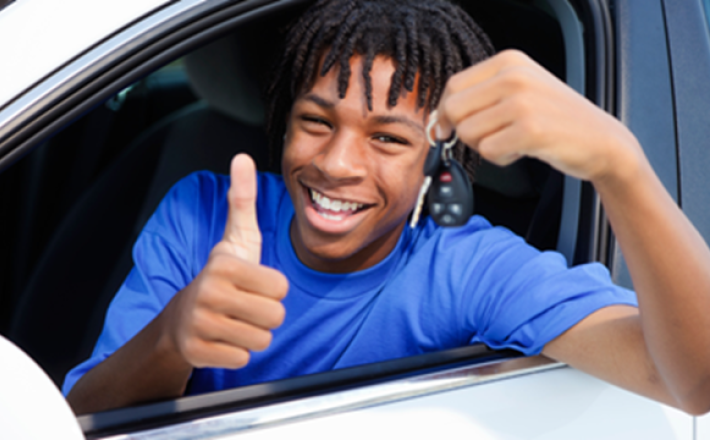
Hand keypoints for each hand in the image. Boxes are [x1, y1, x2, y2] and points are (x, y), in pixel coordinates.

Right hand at [161, 154, 288, 368]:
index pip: (281, 287)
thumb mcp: (236, 238)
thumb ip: (243, 199)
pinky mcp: (197, 352)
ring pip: (261, 340)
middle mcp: (208, 293)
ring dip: (253, 333)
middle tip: (245, 305)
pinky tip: (223, 337)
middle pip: (274, 316)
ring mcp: (200, 324)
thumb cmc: (222, 276)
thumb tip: (242, 157)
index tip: (253, 284)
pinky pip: (244, 358)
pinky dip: (238, 352)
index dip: (273, 289)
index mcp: (223, 265)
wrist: (182, 317)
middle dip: (266, 314)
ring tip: (234, 320)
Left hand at [435, 50, 643, 183]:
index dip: (444, 112)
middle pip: (454, 110)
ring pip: (468, 133)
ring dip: (486, 146)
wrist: (602, 140)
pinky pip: (488, 151)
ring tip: (514, 141)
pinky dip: (501, 158)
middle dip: (463, 132)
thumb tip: (438, 120)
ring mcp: (522, 102)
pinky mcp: (529, 130)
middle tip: (488, 138)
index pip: (453, 85)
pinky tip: (523, 150)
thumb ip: (482, 97)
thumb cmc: (557, 119)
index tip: (447, 128)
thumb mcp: (521, 91)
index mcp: (509, 62)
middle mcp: (514, 76)